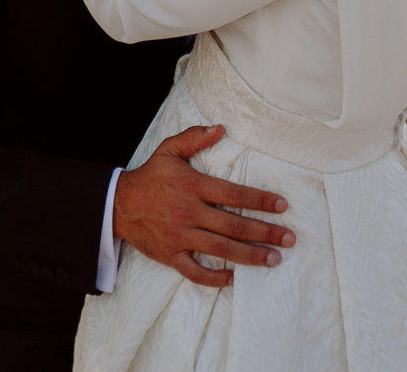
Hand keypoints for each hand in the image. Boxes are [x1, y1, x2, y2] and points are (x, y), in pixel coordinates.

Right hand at [113, 125, 292, 287]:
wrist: (117, 204)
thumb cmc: (148, 176)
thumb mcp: (168, 150)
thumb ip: (194, 138)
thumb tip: (221, 128)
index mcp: (192, 186)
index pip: (234, 194)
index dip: (260, 200)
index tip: (281, 206)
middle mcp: (189, 212)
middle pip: (234, 226)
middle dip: (265, 232)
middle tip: (289, 238)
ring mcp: (180, 236)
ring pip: (222, 250)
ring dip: (251, 256)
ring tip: (274, 259)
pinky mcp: (170, 255)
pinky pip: (195, 272)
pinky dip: (215, 278)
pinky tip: (233, 278)